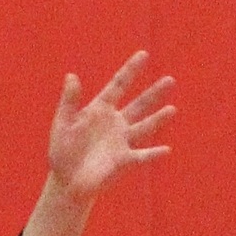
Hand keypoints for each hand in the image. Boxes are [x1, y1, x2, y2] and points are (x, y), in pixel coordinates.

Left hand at [47, 50, 174, 202]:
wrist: (67, 181)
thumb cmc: (63, 152)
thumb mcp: (62, 123)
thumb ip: (69, 101)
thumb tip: (71, 75)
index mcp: (100, 110)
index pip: (119, 85)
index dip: (131, 70)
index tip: (144, 54)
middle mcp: (116, 123)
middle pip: (139, 104)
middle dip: (154, 93)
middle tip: (170, 79)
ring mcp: (122, 142)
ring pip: (145, 127)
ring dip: (158, 119)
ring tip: (172, 109)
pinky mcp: (124, 161)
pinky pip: (142, 156)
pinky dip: (153, 154)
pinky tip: (166, 150)